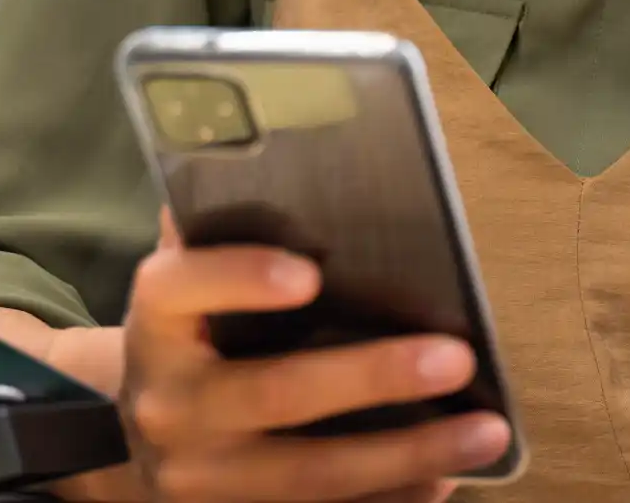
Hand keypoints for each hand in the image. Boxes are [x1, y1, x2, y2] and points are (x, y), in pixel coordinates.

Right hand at [68, 212, 511, 502]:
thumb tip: (275, 159)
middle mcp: (168, 404)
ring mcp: (199, 478)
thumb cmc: (196, 332)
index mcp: (155, 321)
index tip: (310, 271)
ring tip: (486, 430)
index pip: (181, 286)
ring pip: (311, 474)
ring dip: (407, 454)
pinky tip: (446, 475)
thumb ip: (222, 229)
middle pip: (275, 392)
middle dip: (372, 377)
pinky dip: (390, 500)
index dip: (241, 277)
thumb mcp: (191, 282)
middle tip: (456, 357)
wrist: (143, 436)